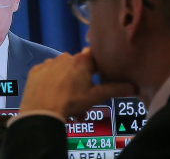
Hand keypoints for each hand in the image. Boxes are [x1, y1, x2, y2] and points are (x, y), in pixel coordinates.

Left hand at [19, 48, 134, 119]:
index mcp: (81, 61)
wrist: (41, 111)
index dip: (97, 67)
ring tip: (65, 103)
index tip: (97, 77)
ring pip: (61, 71)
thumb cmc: (71, 102)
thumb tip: (133, 86)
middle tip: (81, 101)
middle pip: (76, 66)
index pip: (93, 57)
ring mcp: (48, 63)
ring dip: (65, 83)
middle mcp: (64, 57)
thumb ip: (114, 89)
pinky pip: (46, 74)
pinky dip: (50, 83)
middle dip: (80, 82)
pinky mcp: (35, 71)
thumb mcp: (95, 97)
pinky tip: (51, 96)